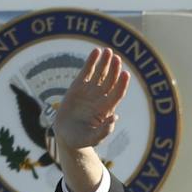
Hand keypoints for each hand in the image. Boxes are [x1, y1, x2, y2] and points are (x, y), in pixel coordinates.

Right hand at [51, 47, 131, 191]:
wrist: (65, 135)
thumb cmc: (81, 139)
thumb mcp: (92, 139)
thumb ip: (103, 131)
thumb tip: (115, 118)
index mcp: (106, 110)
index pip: (117, 94)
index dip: (121, 84)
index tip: (125, 73)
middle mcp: (100, 98)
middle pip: (111, 81)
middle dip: (114, 70)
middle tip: (117, 58)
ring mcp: (90, 91)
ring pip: (100, 74)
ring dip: (105, 63)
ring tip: (108, 51)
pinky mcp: (78, 86)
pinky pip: (87, 71)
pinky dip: (91, 61)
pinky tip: (96, 51)